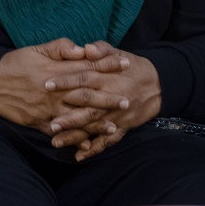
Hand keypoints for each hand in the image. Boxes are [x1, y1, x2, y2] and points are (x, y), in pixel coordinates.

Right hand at [0, 39, 131, 135]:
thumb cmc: (16, 63)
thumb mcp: (37, 48)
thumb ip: (61, 47)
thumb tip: (82, 49)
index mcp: (56, 70)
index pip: (88, 66)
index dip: (108, 64)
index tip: (125, 63)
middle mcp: (56, 91)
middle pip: (87, 94)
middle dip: (109, 96)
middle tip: (128, 99)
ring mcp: (48, 109)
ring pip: (77, 116)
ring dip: (96, 122)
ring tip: (114, 124)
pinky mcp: (40, 122)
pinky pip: (60, 132)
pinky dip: (74, 138)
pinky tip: (87, 142)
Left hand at [51, 41, 160, 161]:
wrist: (158, 85)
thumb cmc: (132, 67)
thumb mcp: (118, 53)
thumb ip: (101, 50)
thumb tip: (86, 48)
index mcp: (107, 77)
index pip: (83, 78)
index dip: (65, 81)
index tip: (47, 84)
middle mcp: (111, 97)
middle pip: (87, 106)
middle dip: (67, 115)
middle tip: (49, 122)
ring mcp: (116, 115)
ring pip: (94, 126)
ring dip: (75, 135)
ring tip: (55, 141)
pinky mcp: (121, 127)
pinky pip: (107, 140)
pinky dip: (94, 149)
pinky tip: (79, 157)